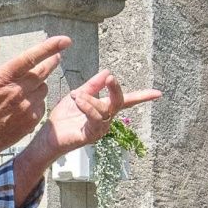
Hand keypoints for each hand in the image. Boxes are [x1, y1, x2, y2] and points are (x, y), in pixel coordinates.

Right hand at [0, 28, 68, 163]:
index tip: (65, 40)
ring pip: (43, 88)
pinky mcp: (32, 120)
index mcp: (4, 77)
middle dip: (52, 61)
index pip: (31, 57)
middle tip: (56, 57)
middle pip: (44, 71)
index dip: (50, 47)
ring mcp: (27, 107)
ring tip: (27, 87)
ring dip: (40, 83)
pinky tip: (24, 103)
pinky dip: (37, 100)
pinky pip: (42, 103)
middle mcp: (18, 91)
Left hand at [38, 68, 160, 156]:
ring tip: (76, 95)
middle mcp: (106, 119)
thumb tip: (108, 72)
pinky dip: (87, 106)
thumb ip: (93, 86)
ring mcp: (100, 129)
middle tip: (111, 79)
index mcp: (105, 108)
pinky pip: (95, 118)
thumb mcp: (79, 95)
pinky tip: (77, 100)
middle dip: (116, 89)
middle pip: (119, 102)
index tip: (159, 93)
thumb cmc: (64, 118)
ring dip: (91, 99)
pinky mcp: (91, 136)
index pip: (128, 100)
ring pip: (105, 110)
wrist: (49, 135)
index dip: (143, 96)